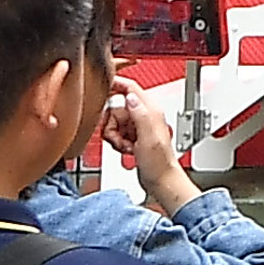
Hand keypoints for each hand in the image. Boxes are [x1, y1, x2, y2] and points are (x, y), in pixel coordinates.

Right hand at [115, 84, 195, 216]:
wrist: (161, 180)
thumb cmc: (159, 163)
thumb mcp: (149, 138)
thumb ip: (140, 115)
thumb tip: (129, 96)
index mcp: (150, 111)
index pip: (131, 88)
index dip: (116, 84)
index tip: (103, 85)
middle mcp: (144, 116)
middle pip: (116, 108)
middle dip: (112, 124)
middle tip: (119, 138)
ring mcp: (138, 126)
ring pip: (113, 122)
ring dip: (114, 136)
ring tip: (126, 146)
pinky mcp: (132, 136)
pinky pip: (115, 134)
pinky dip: (116, 142)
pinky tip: (126, 149)